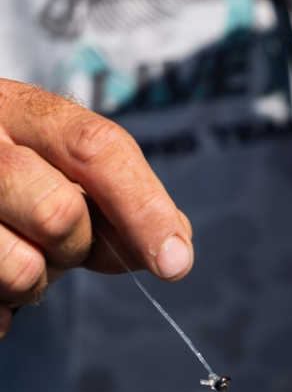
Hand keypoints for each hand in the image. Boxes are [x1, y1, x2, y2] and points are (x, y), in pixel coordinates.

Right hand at [0, 80, 192, 338]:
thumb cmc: (11, 184)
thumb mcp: (61, 172)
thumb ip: (121, 204)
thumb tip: (172, 251)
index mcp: (18, 107)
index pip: (97, 149)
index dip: (145, 208)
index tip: (176, 263)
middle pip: (60, 213)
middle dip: (76, 246)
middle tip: (57, 242)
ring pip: (20, 267)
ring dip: (33, 283)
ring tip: (15, 256)